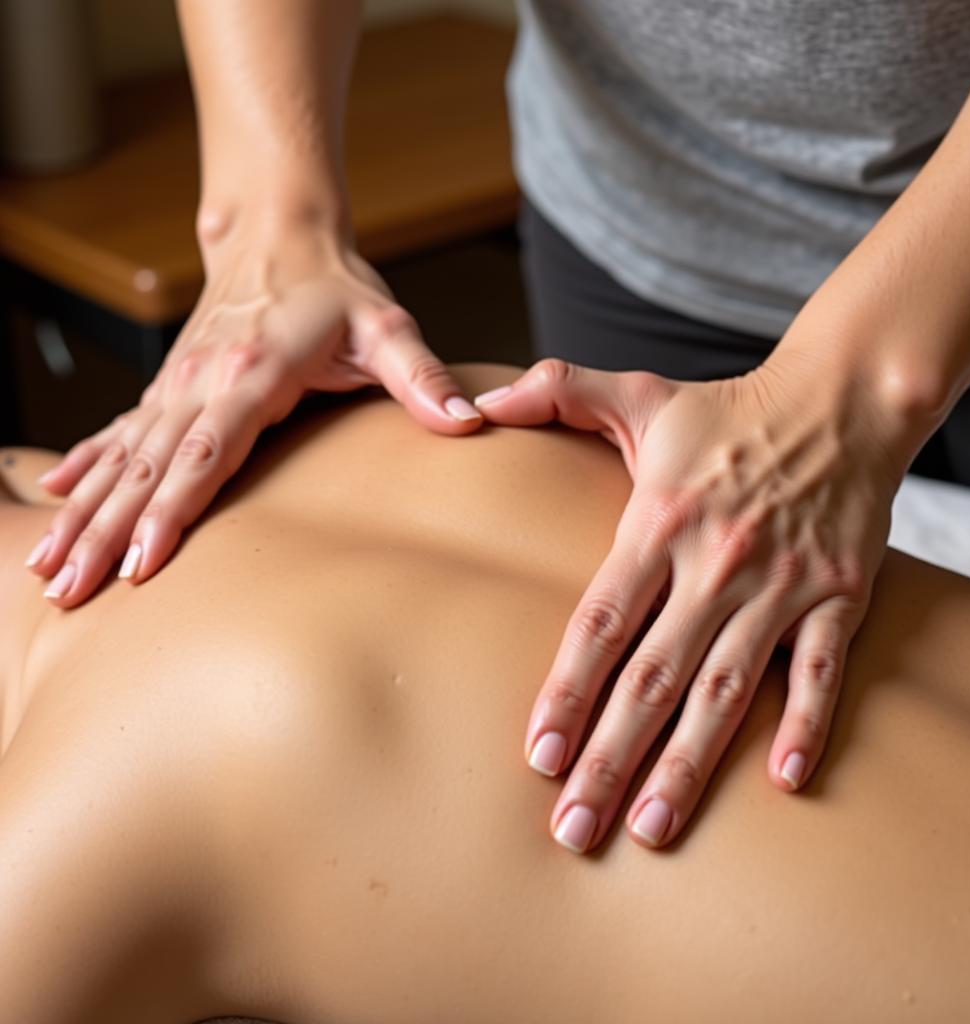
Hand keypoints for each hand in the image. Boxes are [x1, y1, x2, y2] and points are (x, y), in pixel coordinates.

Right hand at [25, 216, 481, 606]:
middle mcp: (201, 380)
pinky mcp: (170, 386)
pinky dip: (86, 467)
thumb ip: (424, 379)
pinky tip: (55, 497)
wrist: (280, 235)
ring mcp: (178, 384)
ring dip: (84, 513)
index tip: (143, 561)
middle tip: (73, 589)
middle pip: (149, 467)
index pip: (208, 451)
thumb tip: (467, 424)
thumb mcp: (389, 328)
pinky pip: (119, 432)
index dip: (174, 508)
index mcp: (253, 372)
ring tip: (51, 568)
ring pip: (122, 457)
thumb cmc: (338, 289)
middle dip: (108, 532)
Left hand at [474, 355, 905, 852]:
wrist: (842, 400)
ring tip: (653, 830)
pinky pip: (820, 668)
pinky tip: (781, 781)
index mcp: (660, 521)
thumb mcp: (640, 394)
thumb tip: (477, 400)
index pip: (601, 622)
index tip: (537, 757)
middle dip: (611, 758)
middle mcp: (716, 562)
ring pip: (727, 687)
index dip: (567, 692)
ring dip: (689, 763)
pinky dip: (804, 721)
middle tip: (574, 830)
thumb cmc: (729, 410)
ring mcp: (781, 583)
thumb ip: (556, 390)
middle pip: (652, 676)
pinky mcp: (838, 594)